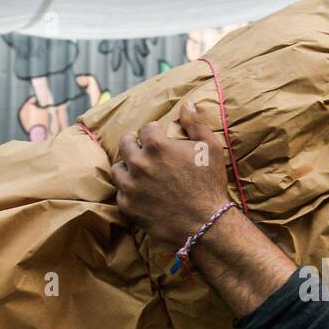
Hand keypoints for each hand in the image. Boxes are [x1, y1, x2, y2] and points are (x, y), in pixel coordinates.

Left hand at [113, 102, 231, 246]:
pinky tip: (140, 191)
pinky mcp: (128, 206)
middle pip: (125, 144)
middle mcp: (138, 163)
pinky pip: (120, 193)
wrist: (205, 223)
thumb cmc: (210, 185)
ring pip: (118, 169)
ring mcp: (130, 186)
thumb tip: (187, 104)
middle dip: (134, 143)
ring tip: (138, 170)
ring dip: (127, 167)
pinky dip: (128, 191)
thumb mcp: (210, 149)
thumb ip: (195, 124)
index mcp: (156, 146)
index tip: (159, 136)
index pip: (146, 128)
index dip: (154, 131)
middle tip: (143, 148)